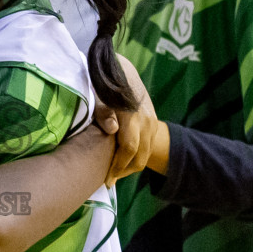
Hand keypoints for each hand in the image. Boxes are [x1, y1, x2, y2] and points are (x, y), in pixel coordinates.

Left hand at [103, 55, 161, 184]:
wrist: (124, 70)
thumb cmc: (105, 84)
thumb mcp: (99, 95)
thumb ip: (104, 112)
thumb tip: (112, 129)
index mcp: (132, 116)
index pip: (129, 149)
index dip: (118, 167)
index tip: (107, 180)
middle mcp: (146, 121)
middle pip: (139, 157)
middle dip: (124, 171)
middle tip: (109, 182)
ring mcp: (152, 122)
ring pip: (145, 154)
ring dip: (130, 166)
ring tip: (114, 174)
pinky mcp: (152, 122)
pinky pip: (146, 146)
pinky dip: (135, 156)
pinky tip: (121, 161)